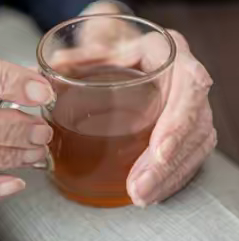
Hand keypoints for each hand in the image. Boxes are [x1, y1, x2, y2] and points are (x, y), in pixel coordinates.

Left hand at [54, 0, 216, 206]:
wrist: (127, 48)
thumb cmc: (114, 46)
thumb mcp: (97, 44)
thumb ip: (76, 57)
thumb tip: (46, 70)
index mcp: (169, 53)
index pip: (188, 86)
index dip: (177, 121)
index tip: (158, 150)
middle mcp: (185, 79)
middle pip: (194, 125)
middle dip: (167, 163)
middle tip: (139, 188)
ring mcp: (189, 104)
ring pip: (195, 145)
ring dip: (169, 176)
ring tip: (141, 196)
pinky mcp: (185, 125)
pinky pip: (189, 154)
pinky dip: (171, 177)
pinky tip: (152, 192)